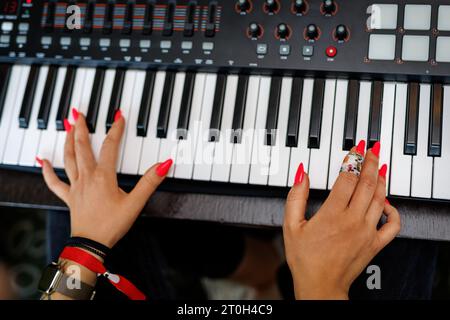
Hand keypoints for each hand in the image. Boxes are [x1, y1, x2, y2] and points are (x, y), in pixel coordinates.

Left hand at [38, 109, 172, 247]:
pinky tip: (42, 161)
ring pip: (69, 158)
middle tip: (80, 114)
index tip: (118, 116)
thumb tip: (163, 165)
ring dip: (68, 141)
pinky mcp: (69, 197)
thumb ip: (150, 182)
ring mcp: (76, 186)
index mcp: (103, 176)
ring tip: (68, 127)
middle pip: (83, 147)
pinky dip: (47, 170)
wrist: (91, 244)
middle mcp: (87, 177)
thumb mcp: (135, 203)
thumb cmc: (111, 225)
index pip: (110, 146)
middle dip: (82, 128)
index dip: (115, 129)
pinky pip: (54, 182)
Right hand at [283, 141, 400, 299]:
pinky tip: (387, 201)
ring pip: (380, 198)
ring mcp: (367, 232)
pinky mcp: (375, 243)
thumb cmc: (305, 258)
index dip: (353, 160)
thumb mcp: (291, 225)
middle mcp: (353, 220)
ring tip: (380, 166)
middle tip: (372, 149)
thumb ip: (296, 197)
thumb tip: (302, 175)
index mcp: (332, 214)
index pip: (348, 178)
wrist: (320, 285)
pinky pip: (393, 224)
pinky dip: (393, 210)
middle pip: (368, 183)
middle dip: (371, 162)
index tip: (355, 149)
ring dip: (381, 179)